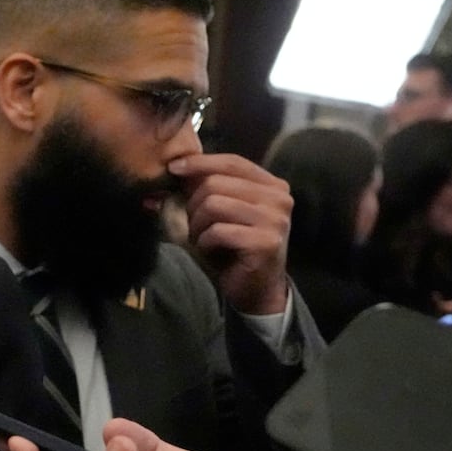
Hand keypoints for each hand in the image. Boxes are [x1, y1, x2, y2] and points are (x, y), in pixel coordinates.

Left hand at [171, 153, 291, 314]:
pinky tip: (211, 251)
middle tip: (194, 226)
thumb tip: (172, 169)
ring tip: (203, 239)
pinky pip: (217, 231)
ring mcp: (275, 219)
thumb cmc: (233, 248)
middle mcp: (279, 198)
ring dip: (197, 225)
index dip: (200, 162)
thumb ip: (205, 189)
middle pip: (216, 183)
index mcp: (272, 185)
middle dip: (193, 205)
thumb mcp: (220, 213)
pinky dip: (205, 242)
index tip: (174, 168)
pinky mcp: (265, 242)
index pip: (232, 161)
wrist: (256, 289)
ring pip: (213, 204)